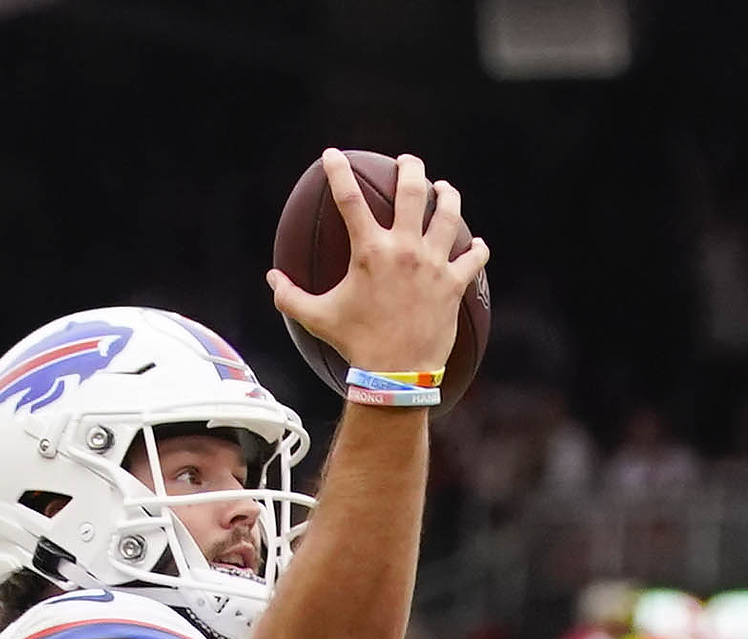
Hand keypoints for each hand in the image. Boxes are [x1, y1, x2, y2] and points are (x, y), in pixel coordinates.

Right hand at [264, 151, 487, 386]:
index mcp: (369, 251)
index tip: (333, 155)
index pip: (349, 198)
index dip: (338, 170)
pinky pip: (472, 259)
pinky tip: (476, 245)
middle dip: (411, 168)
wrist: (395, 375)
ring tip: (445, 190)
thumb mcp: (317, 318)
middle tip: (408, 163)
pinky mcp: (454, 284)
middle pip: (412, 191)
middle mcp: (403, 249)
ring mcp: (432, 264)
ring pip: (449, 215)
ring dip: (448, 196)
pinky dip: (476, 250)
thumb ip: (289, 295)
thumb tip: (271, 278)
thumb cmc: (355, 344)